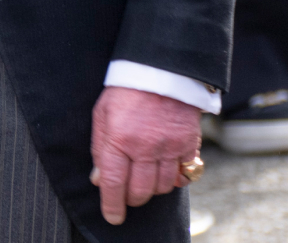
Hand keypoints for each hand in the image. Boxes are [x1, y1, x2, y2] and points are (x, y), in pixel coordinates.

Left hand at [90, 87, 200, 225]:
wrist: (159, 70)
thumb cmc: (125, 91)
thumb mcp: (102, 114)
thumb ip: (100, 148)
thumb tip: (98, 179)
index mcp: (118, 138)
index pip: (114, 183)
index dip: (112, 205)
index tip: (112, 217)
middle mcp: (144, 147)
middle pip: (140, 191)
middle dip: (131, 198)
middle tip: (126, 195)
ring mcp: (169, 147)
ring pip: (162, 188)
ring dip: (152, 189)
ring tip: (143, 179)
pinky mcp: (188, 145)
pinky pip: (184, 176)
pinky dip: (175, 180)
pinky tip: (166, 173)